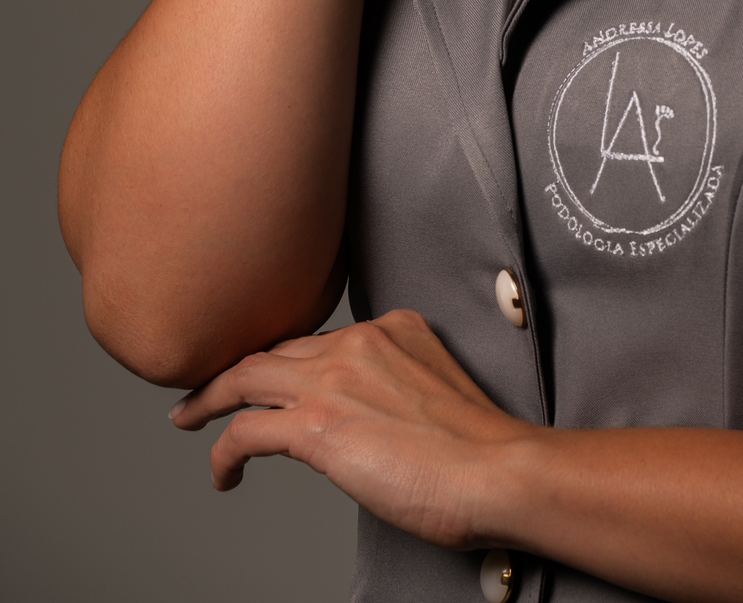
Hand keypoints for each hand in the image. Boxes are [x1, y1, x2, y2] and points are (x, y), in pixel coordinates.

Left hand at [169, 309, 535, 547]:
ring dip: (209, 398)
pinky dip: (222, 452)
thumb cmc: (480, 449)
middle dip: (235, 370)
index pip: (322, 340)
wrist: (495, 469)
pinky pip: (243, 431)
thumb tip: (367, 422)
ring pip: (245, 376)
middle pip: (276, 349)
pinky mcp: (315, 426)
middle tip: (207, 392)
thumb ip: (396, 385)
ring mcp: (333, 379)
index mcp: (393, 327)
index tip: (273, 382)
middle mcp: (358, 341)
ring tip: (189, 418)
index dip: (289, 364)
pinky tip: (222, 475)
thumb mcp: (436, 389)